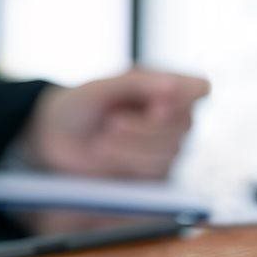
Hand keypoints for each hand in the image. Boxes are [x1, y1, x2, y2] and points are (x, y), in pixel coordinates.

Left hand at [21, 69, 210, 179]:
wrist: (56, 137)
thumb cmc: (80, 105)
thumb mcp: (100, 88)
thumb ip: (136, 83)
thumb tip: (174, 85)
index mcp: (166, 86)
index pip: (200, 88)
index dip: (183, 97)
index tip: (154, 104)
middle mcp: (174, 116)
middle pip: (183, 124)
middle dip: (144, 127)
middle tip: (111, 122)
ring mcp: (168, 146)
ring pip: (170, 151)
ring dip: (132, 146)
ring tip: (101, 140)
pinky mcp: (155, 173)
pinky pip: (157, 173)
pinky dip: (128, 162)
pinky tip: (105, 152)